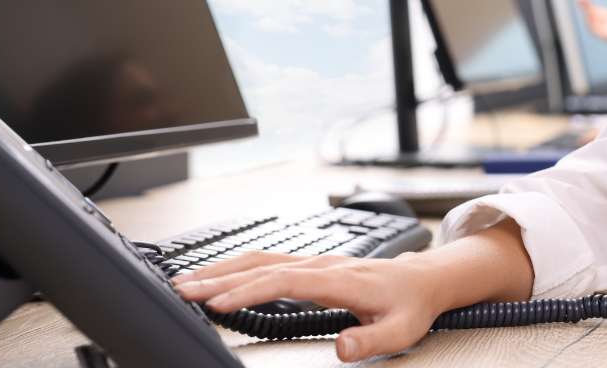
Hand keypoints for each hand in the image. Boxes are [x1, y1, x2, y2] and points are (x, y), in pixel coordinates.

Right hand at [174, 251, 441, 361]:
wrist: (423, 279)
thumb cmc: (410, 305)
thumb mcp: (401, 331)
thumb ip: (371, 340)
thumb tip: (341, 348)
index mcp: (341, 279)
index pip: (286, 281)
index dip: (250, 291)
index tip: (219, 304)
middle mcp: (324, 265)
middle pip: (264, 265)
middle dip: (221, 278)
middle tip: (183, 290)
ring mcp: (316, 261)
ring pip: (262, 258)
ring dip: (224, 268)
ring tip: (188, 281)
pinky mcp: (312, 265)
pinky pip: (269, 261)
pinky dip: (238, 267)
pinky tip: (219, 277)